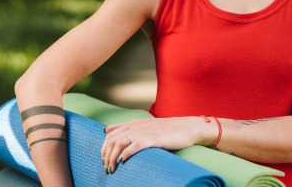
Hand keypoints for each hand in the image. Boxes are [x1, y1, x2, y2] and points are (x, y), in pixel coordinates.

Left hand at [100, 116, 216, 173]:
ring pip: (120, 143)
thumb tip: (106, 130)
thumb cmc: (167, 130)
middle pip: (112, 140)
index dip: (104, 148)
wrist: (187, 127)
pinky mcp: (153, 138)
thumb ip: (127, 128)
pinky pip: (134, 145)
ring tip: (113, 169)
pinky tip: (123, 162)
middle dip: (106, 156)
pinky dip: (126, 154)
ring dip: (113, 158)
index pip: (110, 134)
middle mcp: (137, 125)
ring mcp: (145, 131)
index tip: (105, 160)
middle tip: (107, 168)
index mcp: (134, 123)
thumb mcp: (145, 126)